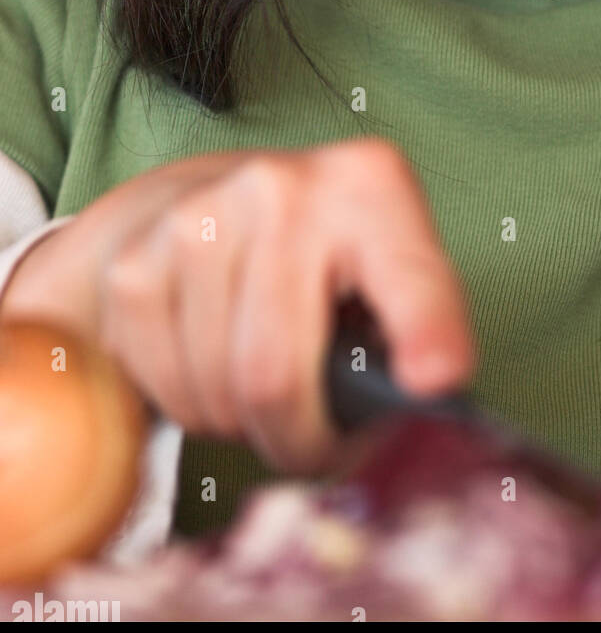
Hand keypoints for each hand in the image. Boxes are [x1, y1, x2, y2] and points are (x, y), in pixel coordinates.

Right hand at [1, 140, 474, 473]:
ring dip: (238, 424)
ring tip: (261, 390)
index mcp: (370, 187)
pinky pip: (160, 387)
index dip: (425, 332)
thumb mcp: (391, 269)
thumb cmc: (320, 255)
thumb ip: (422, 326)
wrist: (201, 193)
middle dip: (295, 440)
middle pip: (277, 375)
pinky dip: (188, 406)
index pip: (408, 274)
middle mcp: (281, 188)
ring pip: (214, 393)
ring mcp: (197, 218)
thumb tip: (429, 388)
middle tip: (310, 444)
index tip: (435, 379)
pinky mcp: (133, 261)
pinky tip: (211, 366)